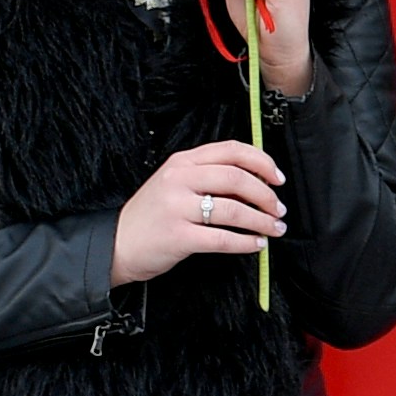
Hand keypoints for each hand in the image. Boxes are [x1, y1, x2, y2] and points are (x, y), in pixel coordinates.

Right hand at [112, 139, 289, 283]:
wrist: (117, 243)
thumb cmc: (152, 215)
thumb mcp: (174, 183)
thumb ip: (208, 176)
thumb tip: (257, 183)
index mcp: (182, 162)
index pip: (231, 150)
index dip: (262, 162)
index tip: (278, 178)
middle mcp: (179, 179)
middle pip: (237, 178)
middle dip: (266, 195)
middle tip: (278, 209)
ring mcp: (177, 207)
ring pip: (234, 209)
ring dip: (262, 221)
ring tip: (274, 228)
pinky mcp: (179, 236)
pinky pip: (223, 238)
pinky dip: (247, 242)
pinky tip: (257, 244)